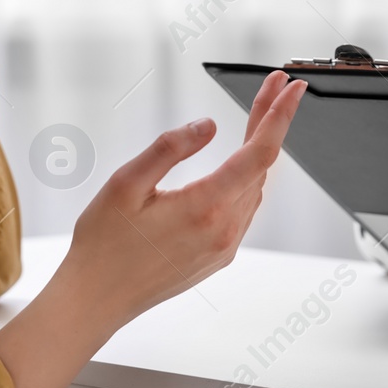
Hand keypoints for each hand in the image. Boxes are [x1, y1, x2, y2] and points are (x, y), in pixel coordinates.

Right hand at [0, 71, 308, 387]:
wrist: (95, 299)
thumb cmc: (104, 246)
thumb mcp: (126, 183)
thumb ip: (169, 148)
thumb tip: (207, 126)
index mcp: (205, 208)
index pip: (259, 153)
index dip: (279, 115)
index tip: (292, 89)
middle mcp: (223, 231)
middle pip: (260, 165)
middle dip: (269, 121)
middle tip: (273, 88)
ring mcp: (223, 247)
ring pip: (255, 188)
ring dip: (259, 151)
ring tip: (258, 116)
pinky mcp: (217, 257)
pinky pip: (244, 210)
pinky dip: (248, 179)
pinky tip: (240, 164)